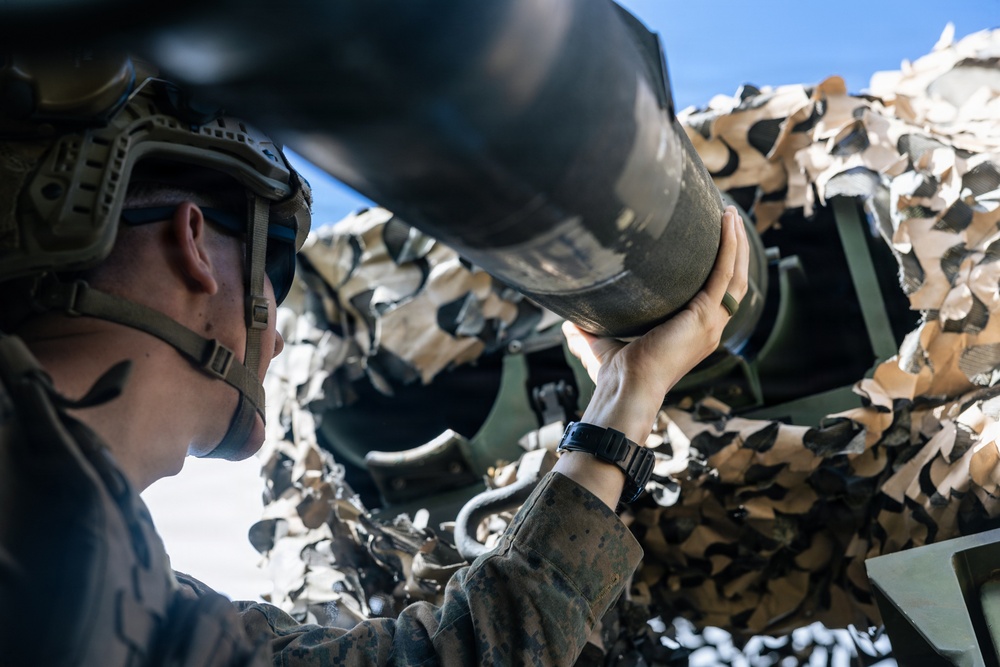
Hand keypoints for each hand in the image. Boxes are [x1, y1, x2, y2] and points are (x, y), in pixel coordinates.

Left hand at [554, 205, 749, 506]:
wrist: (625, 389)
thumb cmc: (618, 376)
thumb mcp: (606, 346)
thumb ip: (590, 334)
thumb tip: (567, 326)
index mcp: (694, 334)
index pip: (716, 295)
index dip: (718, 268)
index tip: (711, 241)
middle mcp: (709, 328)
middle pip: (733, 281)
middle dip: (733, 249)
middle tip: (727, 219)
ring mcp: (711, 323)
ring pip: (735, 275)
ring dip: (736, 243)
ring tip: (730, 214)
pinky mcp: (705, 315)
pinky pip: (725, 274)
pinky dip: (729, 248)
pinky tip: (727, 224)